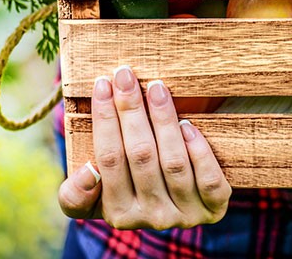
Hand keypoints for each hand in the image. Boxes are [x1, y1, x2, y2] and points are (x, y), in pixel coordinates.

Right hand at [57, 67, 231, 228]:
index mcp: (118, 214)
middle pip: (140, 155)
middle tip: (125, 74)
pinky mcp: (214, 208)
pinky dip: (199, 151)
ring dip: (164, 120)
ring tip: (156, 87)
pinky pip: (209, 181)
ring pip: (173, 163)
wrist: (181, 202)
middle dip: (130, 109)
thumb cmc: (131, 185)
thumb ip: (77, 193)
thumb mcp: (95, 196)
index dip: (104, 120)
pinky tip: (188, 124)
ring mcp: (185, 215)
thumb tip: (87, 172)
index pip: (108, 160)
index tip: (102, 84)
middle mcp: (151, 218)